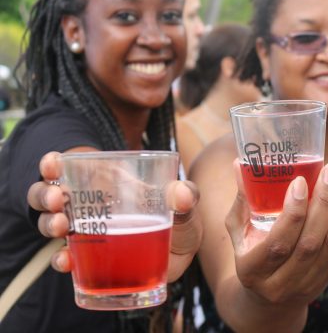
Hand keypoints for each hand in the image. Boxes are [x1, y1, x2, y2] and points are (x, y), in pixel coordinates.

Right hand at [27, 151, 201, 281]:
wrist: (181, 258)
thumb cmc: (179, 224)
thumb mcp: (185, 207)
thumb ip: (185, 197)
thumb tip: (182, 192)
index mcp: (104, 183)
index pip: (68, 168)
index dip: (52, 164)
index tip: (51, 162)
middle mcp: (87, 206)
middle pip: (50, 196)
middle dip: (46, 195)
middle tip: (58, 198)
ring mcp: (84, 233)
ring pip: (51, 224)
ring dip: (49, 223)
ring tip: (61, 226)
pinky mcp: (87, 260)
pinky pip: (66, 259)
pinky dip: (62, 260)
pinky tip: (66, 260)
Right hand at [225, 161, 327, 303]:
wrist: (266, 299)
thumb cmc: (249, 252)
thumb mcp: (238, 230)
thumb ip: (242, 199)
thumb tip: (239, 163)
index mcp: (252, 270)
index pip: (278, 243)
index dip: (292, 213)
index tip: (300, 182)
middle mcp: (278, 283)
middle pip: (307, 244)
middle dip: (321, 205)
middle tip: (327, 175)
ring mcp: (303, 285)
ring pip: (327, 247)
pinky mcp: (322, 281)